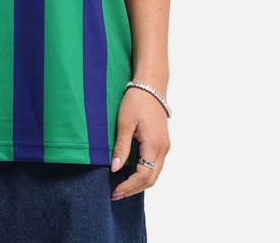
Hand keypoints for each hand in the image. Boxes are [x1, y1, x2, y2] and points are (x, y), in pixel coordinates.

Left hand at [110, 86, 169, 200]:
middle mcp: (163, 149)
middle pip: (151, 179)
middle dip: (133, 189)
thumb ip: (121, 147)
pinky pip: (155, 165)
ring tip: (122, 187)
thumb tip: (115, 169)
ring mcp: (164, 146)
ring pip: (154, 174)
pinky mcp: (162, 142)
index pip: (143, 176)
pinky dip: (144, 174)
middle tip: (116, 194)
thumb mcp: (124, 123)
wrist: (151, 86)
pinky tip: (131, 173)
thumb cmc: (136, 101)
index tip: (115, 191)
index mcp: (154, 145)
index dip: (129, 186)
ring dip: (139, 183)